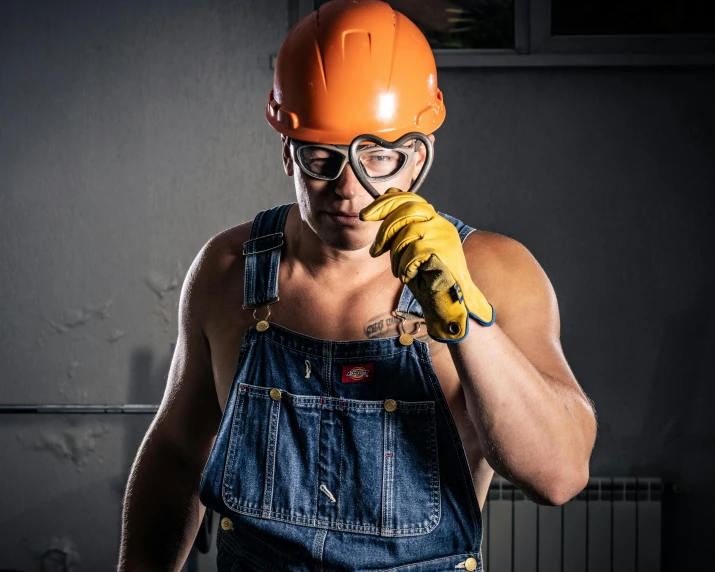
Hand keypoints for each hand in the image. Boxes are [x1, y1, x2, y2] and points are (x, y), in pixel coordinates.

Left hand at [359, 189, 493, 341]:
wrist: (449, 301)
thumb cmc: (426, 276)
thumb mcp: (408, 248)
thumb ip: (400, 227)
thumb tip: (384, 200)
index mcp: (432, 219)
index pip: (408, 198)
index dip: (384, 203)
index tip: (365, 214)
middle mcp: (440, 222)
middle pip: (406, 209)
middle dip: (384, 230)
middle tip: (374, 252)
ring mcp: (443, 234)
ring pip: (407, 231)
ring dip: (396, 256)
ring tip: (399, 271)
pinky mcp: (444, 249)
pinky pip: (414, 251)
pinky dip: (406, 267)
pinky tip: (409, 277)